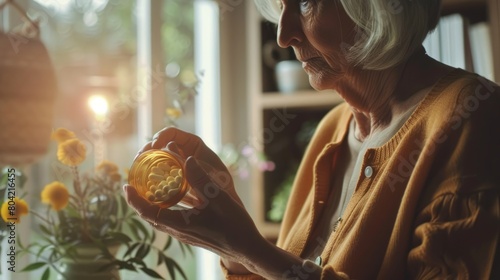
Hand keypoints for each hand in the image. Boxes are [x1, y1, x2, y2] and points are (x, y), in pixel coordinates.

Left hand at [125, 127, 257, 268]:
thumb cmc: (234, 225)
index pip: (148, 212)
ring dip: (152, 203)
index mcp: (181, 224)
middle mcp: (179, 231)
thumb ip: (201, 179)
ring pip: (160, 218)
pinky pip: (171, 219)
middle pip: (150, 216)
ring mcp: (185, 233)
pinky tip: (172, 197)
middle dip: (139, 200)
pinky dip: (165, 207)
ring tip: (149, 187)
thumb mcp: (219, 198)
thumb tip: (185, 158)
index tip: (126, 185)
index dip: (134, 199)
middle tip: (134, 182)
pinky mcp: (191, 233)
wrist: (246, 248)